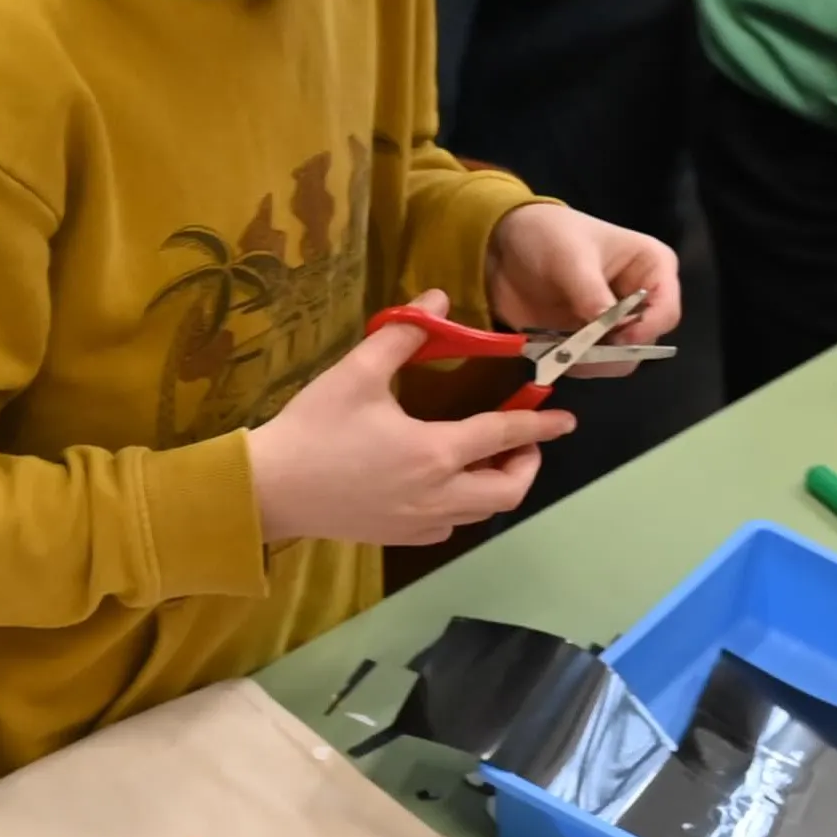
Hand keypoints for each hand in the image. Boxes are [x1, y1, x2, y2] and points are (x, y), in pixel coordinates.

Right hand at [248, 308, 567, 549]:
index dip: (540, 423)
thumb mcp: (358, 371)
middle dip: (526, 465)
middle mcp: (437, 495)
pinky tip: (447, 483)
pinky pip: (450, 526)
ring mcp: (419, 522)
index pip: (504, 436)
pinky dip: (463, 505)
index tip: (566, 415)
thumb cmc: (313, 428)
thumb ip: (405, 332)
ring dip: (496, 486)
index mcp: (434, 452)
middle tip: (521, 440)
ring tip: (488, 458)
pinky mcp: (399, 537)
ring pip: (481, 512)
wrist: (271, 490)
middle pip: (507, 491)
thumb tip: (439, 298)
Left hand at [482, 201, 683, 364]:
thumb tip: (608, 330)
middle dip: (612, 350)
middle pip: (645, 344)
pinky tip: (552, 348)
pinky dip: (573, 364)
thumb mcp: (571, 258)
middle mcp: (642, 301)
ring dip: (590, 361)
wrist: (509, 247)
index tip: (614, 337)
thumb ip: (591, 293)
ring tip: (559, 345)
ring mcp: (616, 325)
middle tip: (577, 345)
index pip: (667, 313)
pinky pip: (592, 367)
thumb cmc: (549, 236)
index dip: (645, 331)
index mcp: (653, 269)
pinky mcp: (591, 341)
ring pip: (619, 362)